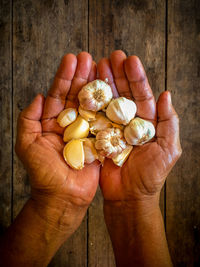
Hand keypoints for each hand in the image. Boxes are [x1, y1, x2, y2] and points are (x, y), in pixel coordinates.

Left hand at [15, 52, 99, 232]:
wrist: (63, 196)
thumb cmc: (43, 173)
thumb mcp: (27, 144)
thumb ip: (28, 119)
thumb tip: (37, 96)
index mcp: (52, 122)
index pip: (58, 94)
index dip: (64, 77)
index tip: (71, 59)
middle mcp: (70, 123)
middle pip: (76, 95)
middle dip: (82, 76)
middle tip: (89, 57)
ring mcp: (86, 130)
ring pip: (91, 104)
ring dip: (96, 86)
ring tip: (101, 66)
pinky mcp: (99, 140)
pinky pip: (104, 121)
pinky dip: (109, 106)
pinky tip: (114, 91)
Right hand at [97, 50, 180, 266]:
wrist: (129, 196)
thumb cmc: (150, 176)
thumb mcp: (168, 149)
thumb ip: (169, 122)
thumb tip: (167, 94)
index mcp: (146, 123)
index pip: (142, 95)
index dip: (136, 78)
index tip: (130, 60)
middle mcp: (129, 122)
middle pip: (123, 94)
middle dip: (117, 75)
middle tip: (110, 56)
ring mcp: (112, 128)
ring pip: (108, 102)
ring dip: (103, 84)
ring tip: (97, 65)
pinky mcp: (99, 137)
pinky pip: (94, 118)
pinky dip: (90, 103)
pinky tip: (86, 88)